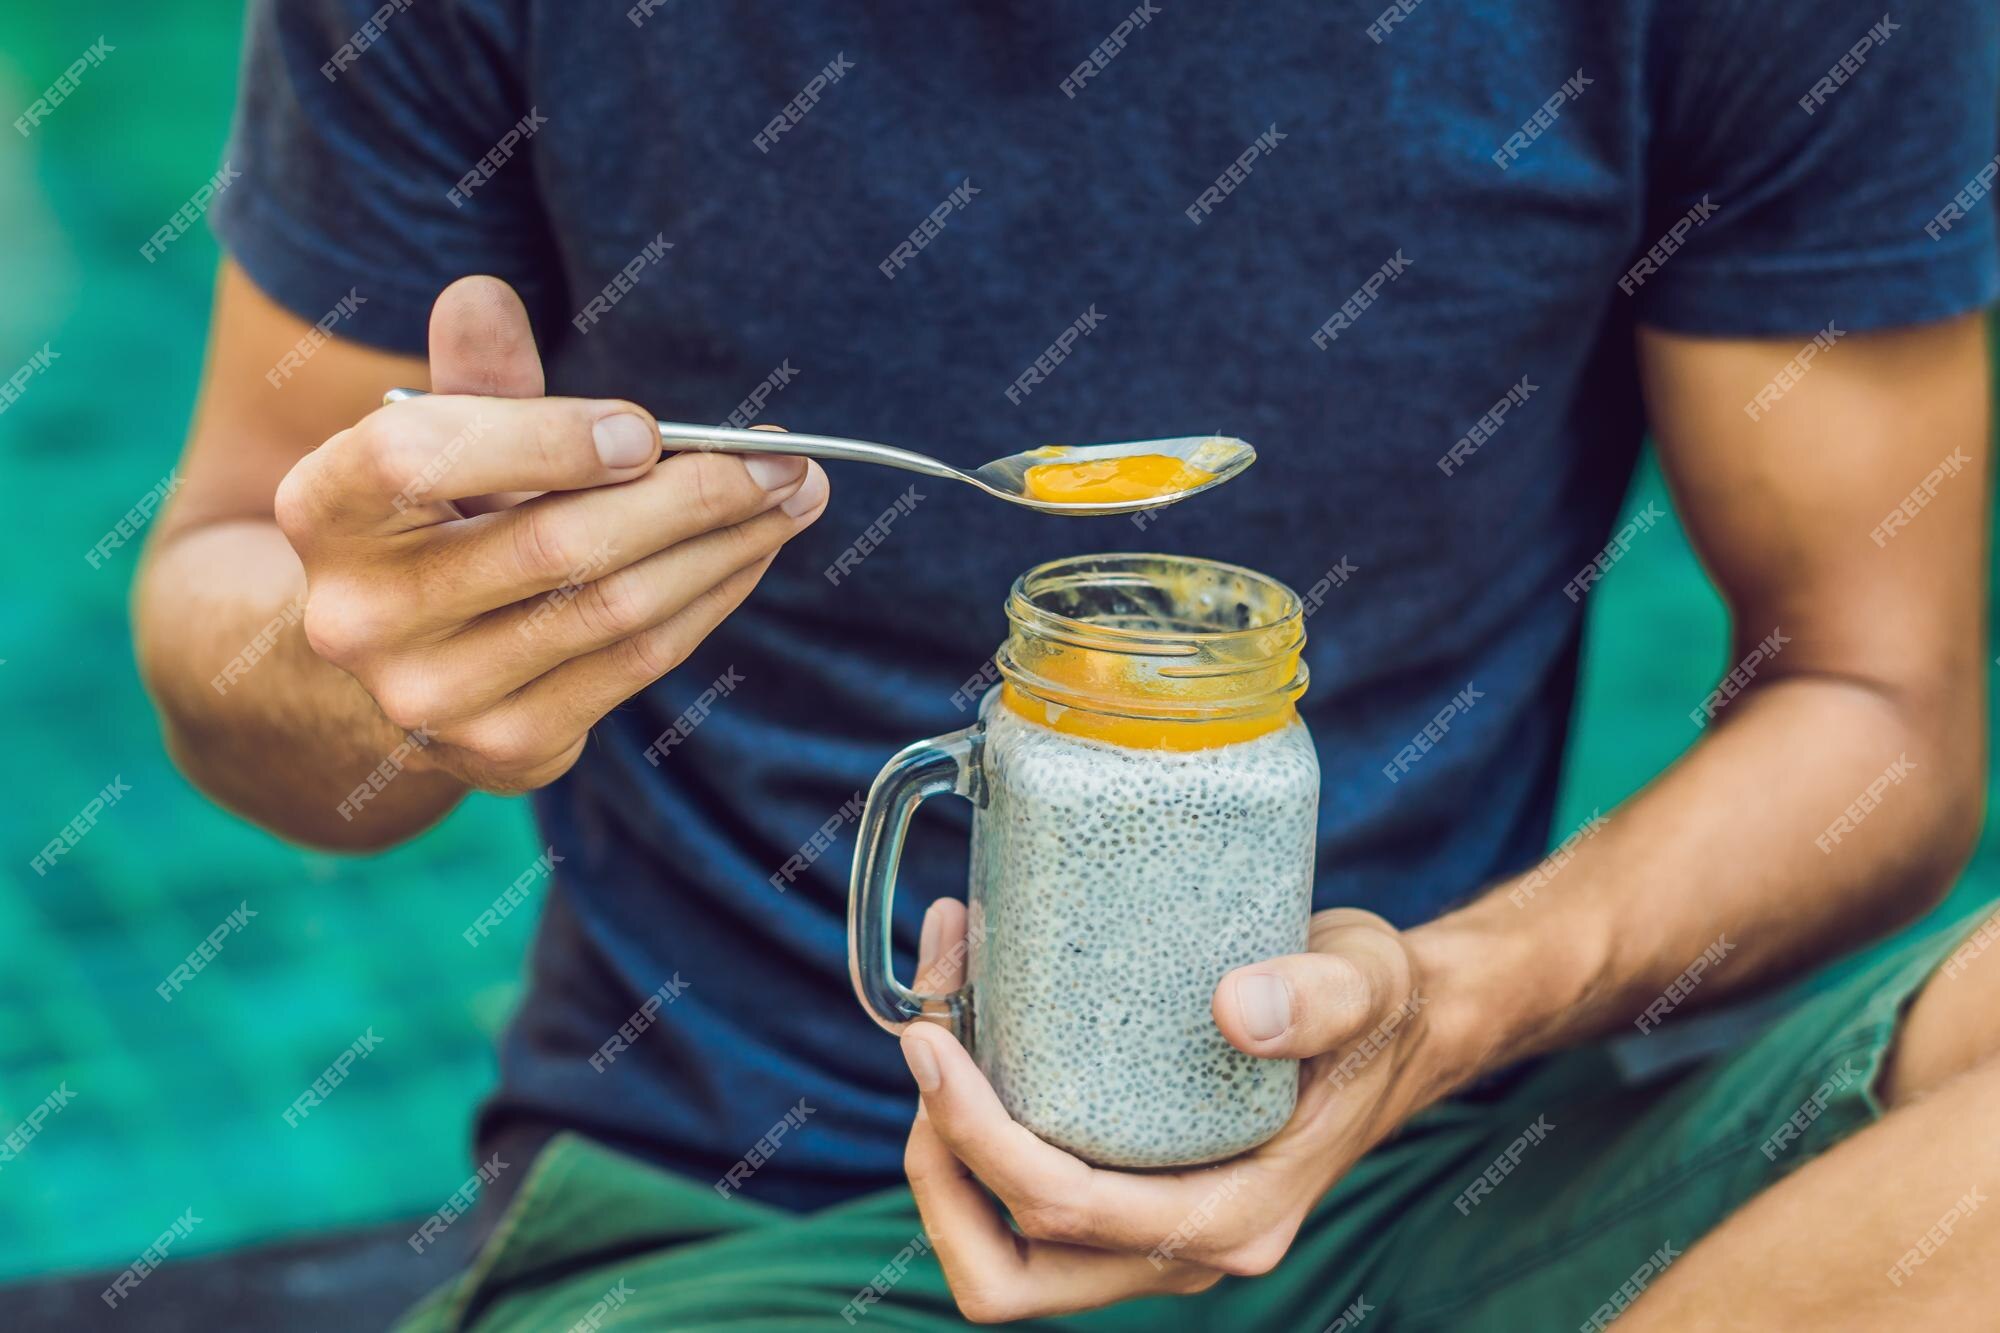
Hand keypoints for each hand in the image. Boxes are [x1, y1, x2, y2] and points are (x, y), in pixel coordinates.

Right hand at [275, 276, 827, 792]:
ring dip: (722, 548)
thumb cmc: (430, 519)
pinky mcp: (504, 750)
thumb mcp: (435, 442)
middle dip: (688, 495)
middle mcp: (360, 617)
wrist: (385, 668)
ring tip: (792, 497)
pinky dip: (707, 600)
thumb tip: (485, 295)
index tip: (648, 429)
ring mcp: (430, 698)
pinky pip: (634, 665)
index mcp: (321, 510)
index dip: (539, 440)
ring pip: (611, 609)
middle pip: (550, 545)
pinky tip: (750, 553)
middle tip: (781, 459)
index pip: (417, 459)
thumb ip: (470, 376)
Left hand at [900, 902, 1451, 1322]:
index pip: (1067, 1212)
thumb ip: (1319, 998)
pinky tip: (978, 1026)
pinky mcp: (1135, 1193)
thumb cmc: (1381, 1009)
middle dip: (936, 1166)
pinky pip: (1027, 1203)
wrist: (1404, 1030)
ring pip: (1004, 1250)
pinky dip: (978, 1133)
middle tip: (926, 1040)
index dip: (976, 1137)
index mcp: (1237, 1218)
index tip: (932, 1037)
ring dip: (945, 1155)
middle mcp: (1188, 1247)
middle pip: (1008, 1269)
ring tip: (938, 1024)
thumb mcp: (1367, 982)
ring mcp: (1154, 1231)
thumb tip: (1235, 1010)